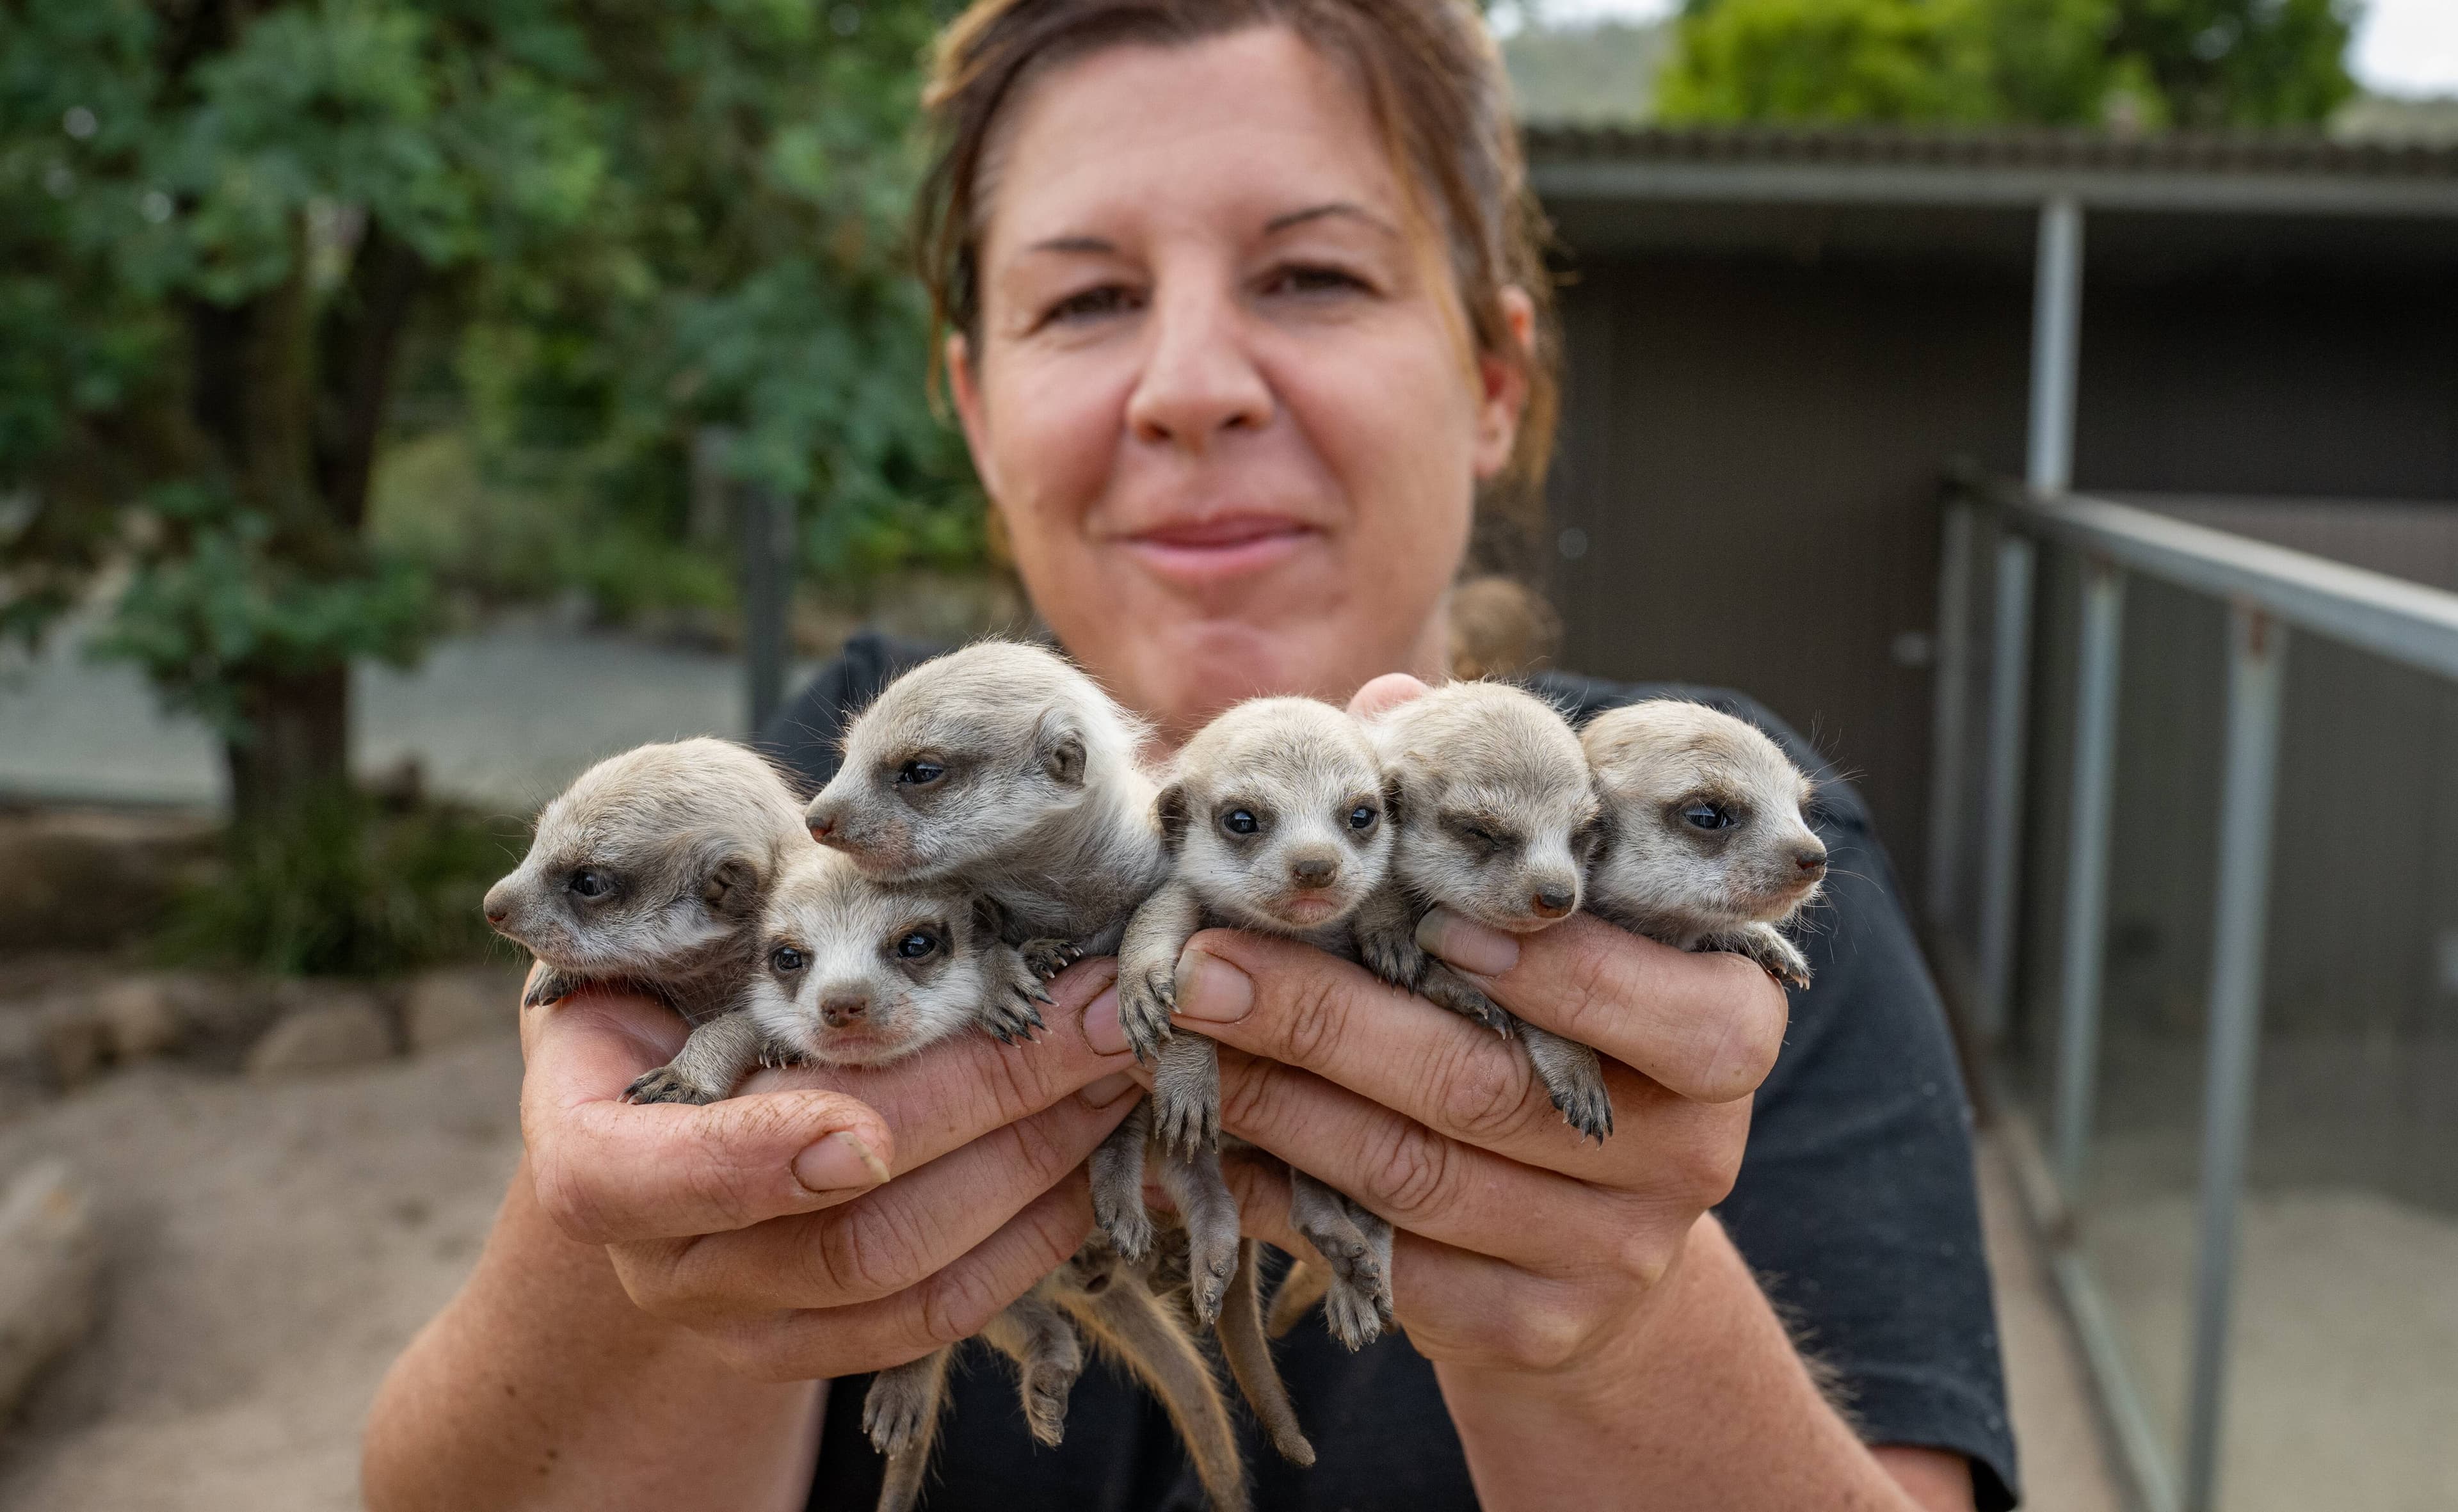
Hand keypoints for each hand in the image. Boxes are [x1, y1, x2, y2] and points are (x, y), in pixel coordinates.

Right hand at [517, 962, 1140, 1380]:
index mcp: (591, 1148)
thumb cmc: (685, 988)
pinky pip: (941, 1314)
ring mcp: (740, 1321)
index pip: (643, 1179)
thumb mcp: (686, 942)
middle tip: (1098, 1018)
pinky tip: (1089, 1151)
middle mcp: (659, 1259)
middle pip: (830, 1220)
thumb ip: (768, 924)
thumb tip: (893, 855)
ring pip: (902, 1271)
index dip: (758, 1158)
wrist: (672, 1109)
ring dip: (1034, 1164)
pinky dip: (1034, 1234)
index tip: (867, 1123)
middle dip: (984, 1108)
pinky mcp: (819, 1348)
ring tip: (1116, 1070)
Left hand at [1132, 669, 1786, 1377]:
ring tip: (1174, 1038)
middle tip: (1201, 963)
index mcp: (1725, 1029)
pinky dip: (1283, 1199)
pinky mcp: (1531, 1331)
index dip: (1543, 961)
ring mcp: (1611, 1255)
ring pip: (1417, 1178)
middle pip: (1490, 1086)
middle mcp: (1688, 1153)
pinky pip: (1385, 1264)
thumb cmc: (1553, 1025)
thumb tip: (1391, 698)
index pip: (1663, 1001)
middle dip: (1327, 1019)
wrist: (1593, 1239)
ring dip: (1276, 1102)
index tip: (1419, 910)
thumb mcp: (1546, 926)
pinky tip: (1211, 1143)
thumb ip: (1479, 820)